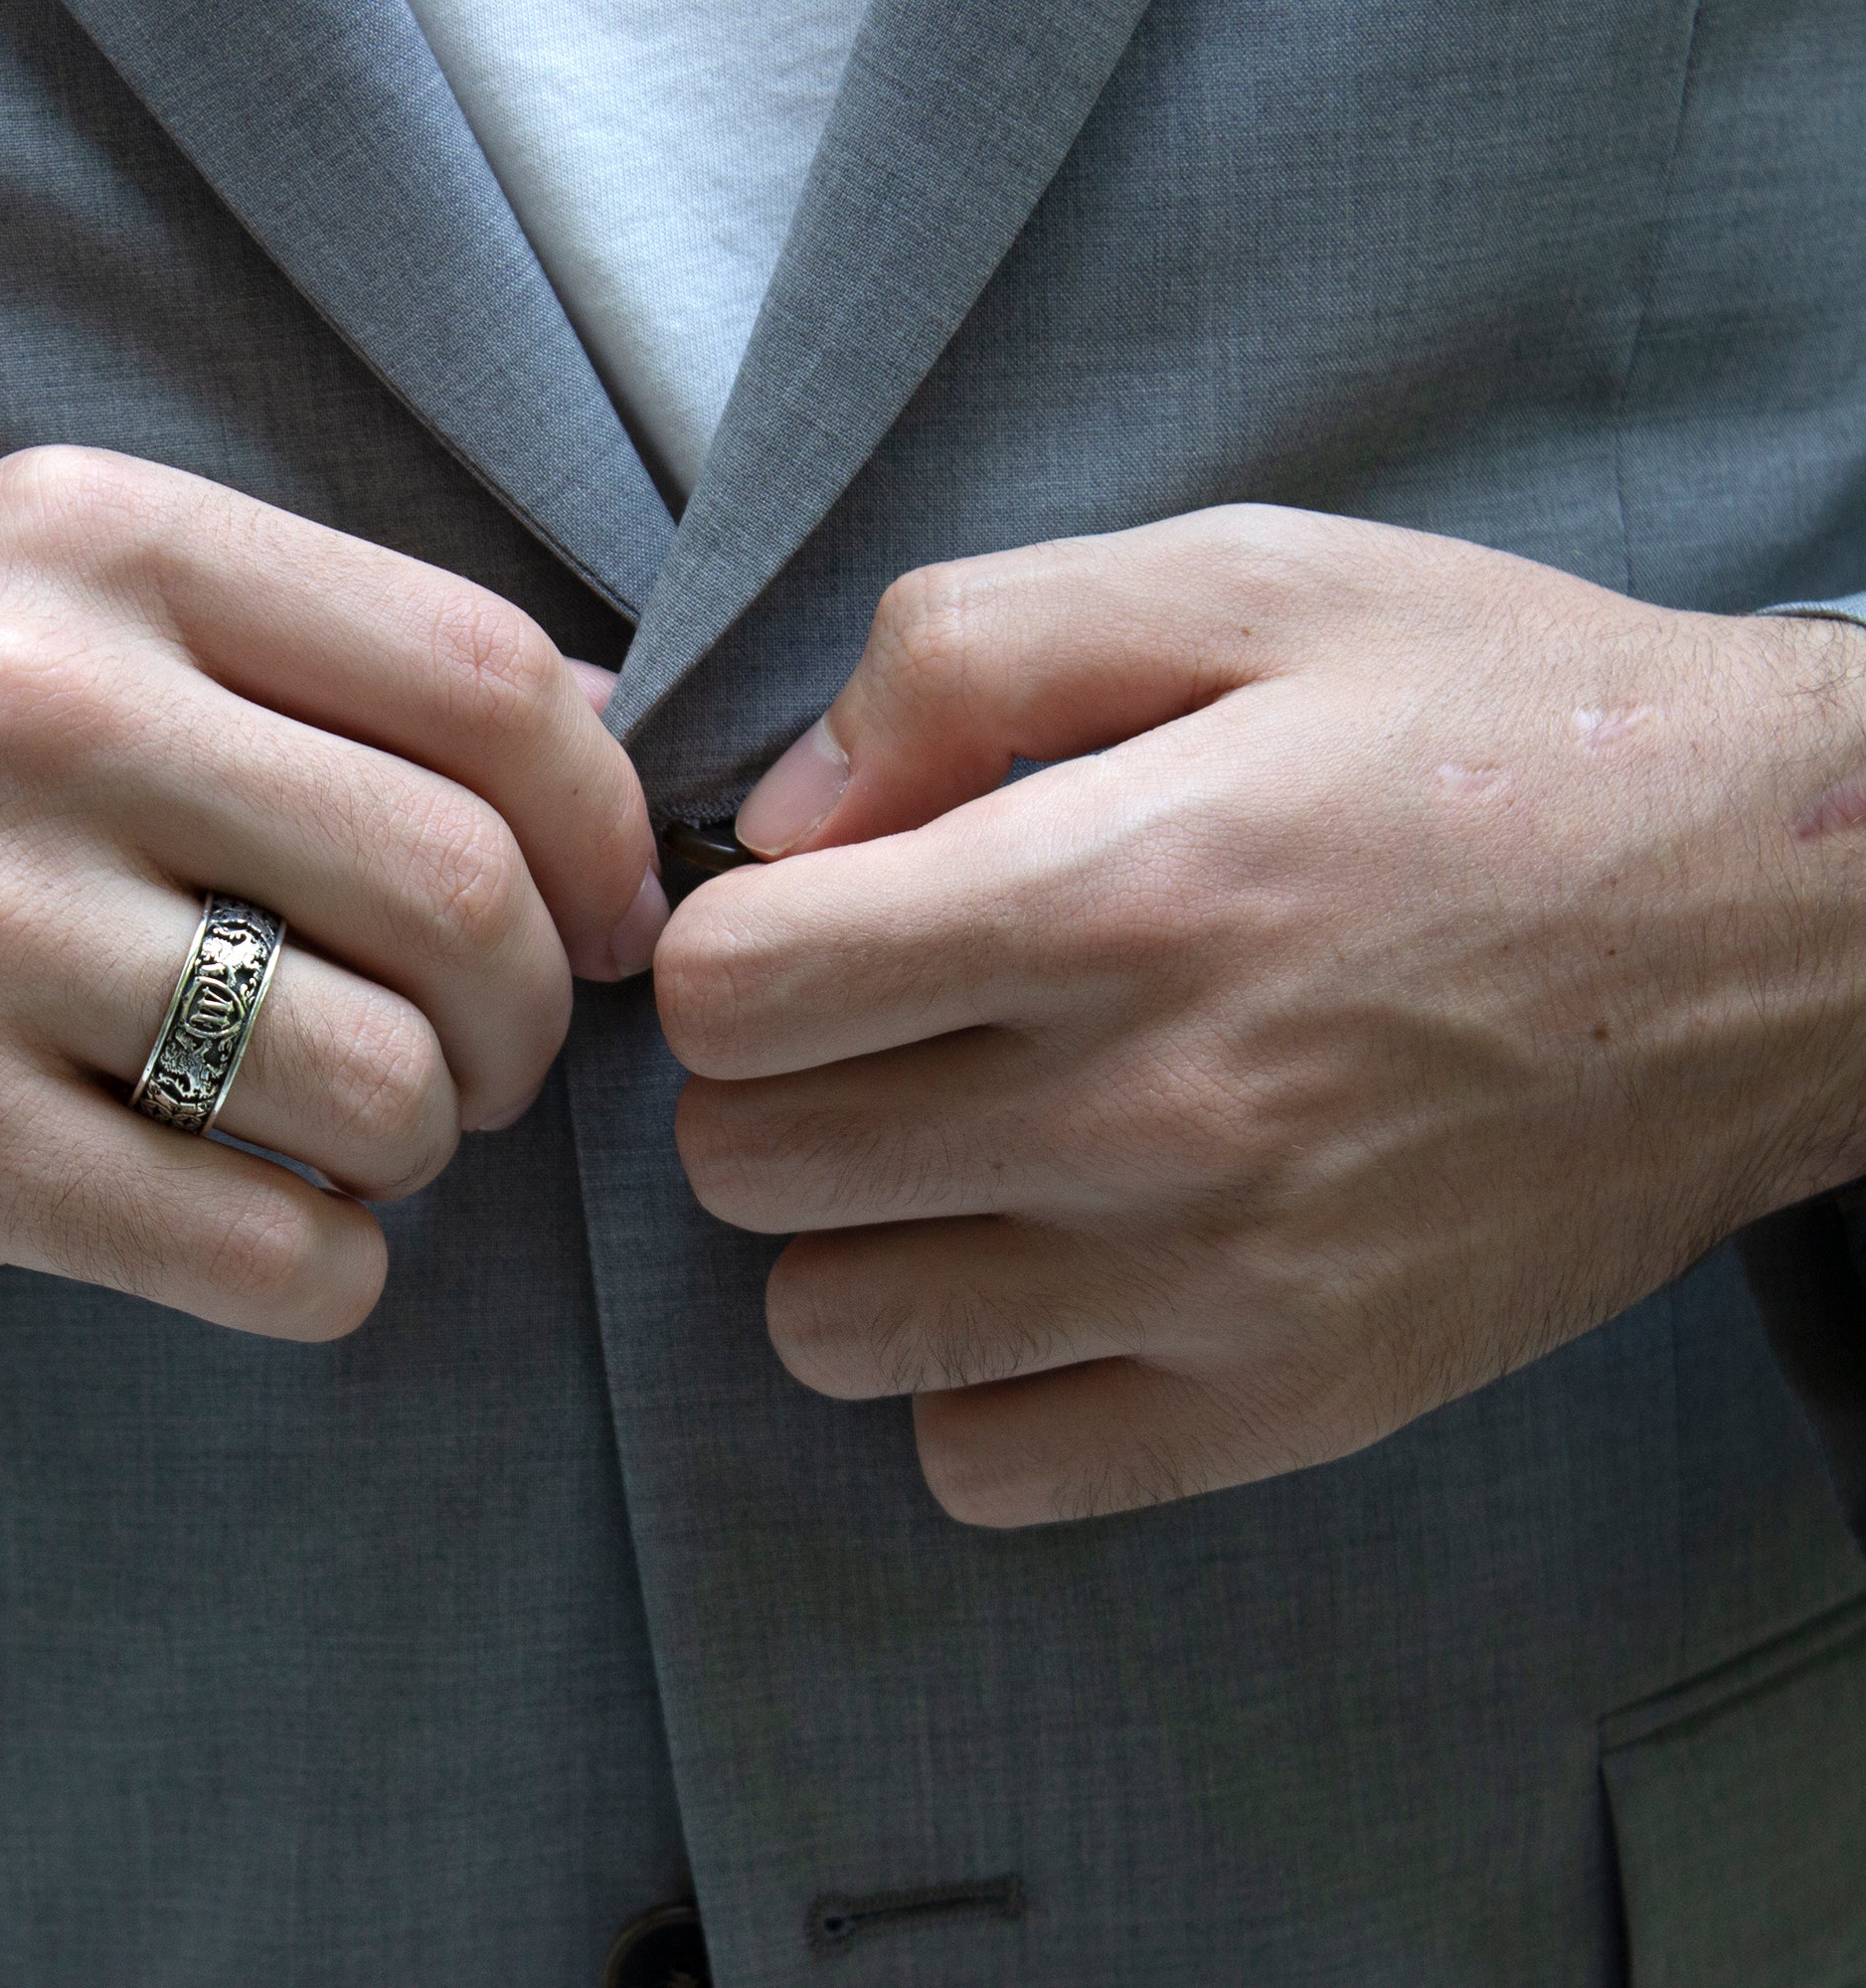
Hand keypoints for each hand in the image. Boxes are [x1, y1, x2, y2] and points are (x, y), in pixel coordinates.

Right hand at [0, 447, 663, 1339]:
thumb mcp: (17, 582)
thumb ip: (287, 636)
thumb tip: (599, 732)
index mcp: (96, 546)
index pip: (487, 680)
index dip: (605, 826)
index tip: (600, 913)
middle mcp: (36, 711)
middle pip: (464, 892)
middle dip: (537, 1017)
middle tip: (488, 1060)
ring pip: (379, 1083)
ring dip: (428, 1150)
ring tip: (361, 1144)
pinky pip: (254, 1245)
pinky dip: (327, 1272)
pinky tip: (283, 1241)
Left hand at [657, 505, 1865, 1523]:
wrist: (1798, 919)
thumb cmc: (1501, 723)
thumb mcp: (1243, 581)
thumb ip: (966, 650)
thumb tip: (782, 813)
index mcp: (1118, 889)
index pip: (724, 992)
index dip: (731, 944)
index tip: (815, 923)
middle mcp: (1153, 1111)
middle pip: (743, 1166)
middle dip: (774, 1084)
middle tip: (889, 1030)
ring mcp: (1220, 1287)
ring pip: (827, 1331)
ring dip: (852, 1238)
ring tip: (962, 1153)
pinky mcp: (1289, 1406)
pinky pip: (983, 1465)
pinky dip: (974, 1379)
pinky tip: (1048, 1272)